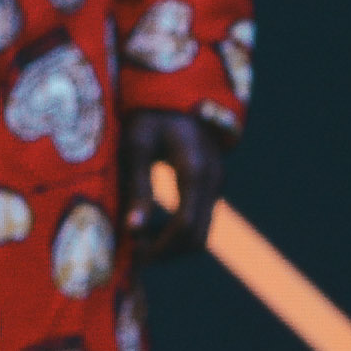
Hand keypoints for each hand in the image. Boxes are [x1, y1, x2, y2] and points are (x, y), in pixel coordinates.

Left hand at [119, 105, 225, 260]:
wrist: (174, 94)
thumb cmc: (147, 116)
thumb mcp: (135, 146)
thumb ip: (137, 187)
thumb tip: (133, 231)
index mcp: (195, 171)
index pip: (185, 226)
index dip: (161, 247)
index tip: (135, 256)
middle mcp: (213, 181)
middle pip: (197, 236)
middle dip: (167, 252)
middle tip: (134, 256)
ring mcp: (217, 184)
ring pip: (201, 232)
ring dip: (172, 244)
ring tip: (138, 245)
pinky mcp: (212, 185)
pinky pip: (200, 218)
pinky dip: (179, 230)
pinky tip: (151, 228)